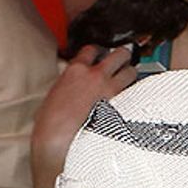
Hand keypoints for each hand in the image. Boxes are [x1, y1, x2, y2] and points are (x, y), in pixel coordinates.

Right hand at [31, 45, 134, 172]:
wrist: (59, 139)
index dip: (99, 51)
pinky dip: (135, 93)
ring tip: (128, 79)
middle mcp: (96, 75)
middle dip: (123, 56)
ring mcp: (111, 89)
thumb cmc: (52, 121)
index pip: (92, 49)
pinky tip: (131, 97)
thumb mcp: (56, 92)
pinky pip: (135, 92)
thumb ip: (71, 82)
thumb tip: (77, 83)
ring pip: (132, 71)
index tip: (101, 53)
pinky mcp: (122, 104)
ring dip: (131, 74)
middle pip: (120, 54)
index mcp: (75, 70)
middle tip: (123, 60)